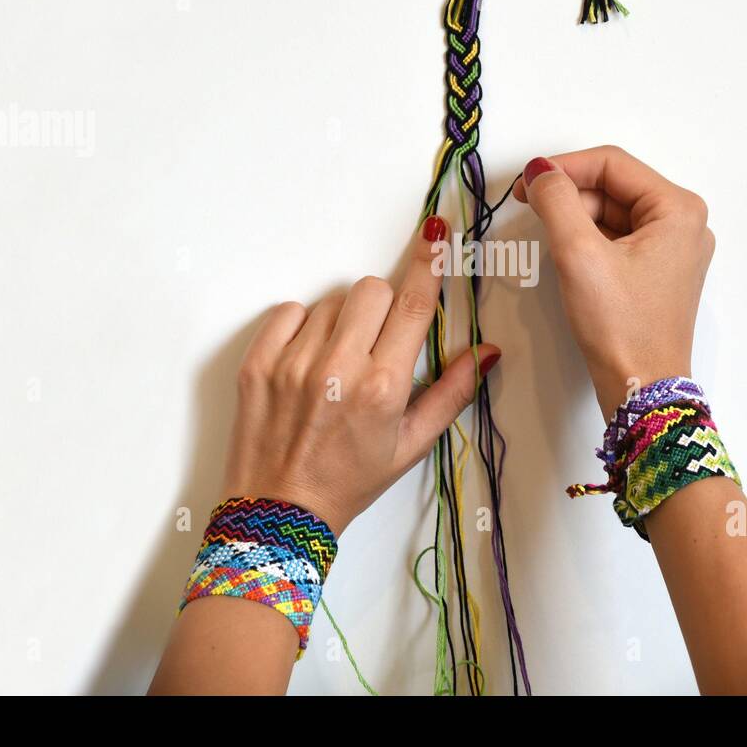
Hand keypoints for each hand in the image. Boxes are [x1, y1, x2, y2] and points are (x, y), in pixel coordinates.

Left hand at [221, 216, 499, 535]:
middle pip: (373, 290)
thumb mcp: (412, 445)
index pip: (414, 304)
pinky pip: (289, 311)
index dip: (428, 263)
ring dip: (343, 320)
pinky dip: (302, 325)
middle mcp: (338, 369)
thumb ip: (452, 393)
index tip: (435, 234)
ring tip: (339, 363)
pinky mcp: (259, 364)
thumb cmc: (351, 481)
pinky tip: (309, 358)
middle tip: (378, 342)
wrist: (280, 513)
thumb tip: (488, 352)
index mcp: (383, 387)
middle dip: (384, 306)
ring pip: (332, 301)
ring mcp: (293, 364)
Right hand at [512, 146, 713, 420]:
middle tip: (526, 202)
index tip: (526, 181)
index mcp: (678, 210)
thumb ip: (557, 201)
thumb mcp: (579, 254)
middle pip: (614, 186)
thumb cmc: (620, 326)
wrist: (641, 390)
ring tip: (544, 232)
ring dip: (576, 216)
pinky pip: (619, 238)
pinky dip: (589, 238)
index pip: (613, 163)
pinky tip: (566, 253)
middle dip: (569, 192)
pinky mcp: (658, 272)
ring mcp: (673, 249)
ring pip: (614, 212)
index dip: (564, 165)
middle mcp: (684, 224)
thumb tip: (540, 169)